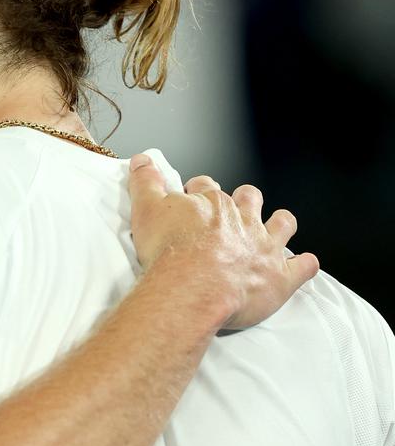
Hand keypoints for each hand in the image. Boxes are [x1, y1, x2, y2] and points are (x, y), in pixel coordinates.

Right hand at [127, 154, 318, 329]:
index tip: (193, 195)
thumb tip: (142, 160)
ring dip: (280, 223)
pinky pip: (301, 267)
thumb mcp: (146, 208)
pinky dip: (303, 265)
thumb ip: (145, 182)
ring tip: (277, 223)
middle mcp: (242, 221)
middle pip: (249, 200)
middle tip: (236, 206)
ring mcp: (264, 247)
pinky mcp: (278, 276)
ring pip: (281, 225)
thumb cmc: (171, 252)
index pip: (207, 188)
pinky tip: (303, 264)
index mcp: (212, 204)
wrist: (194, 285)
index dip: (199, 191)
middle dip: (245, 200)